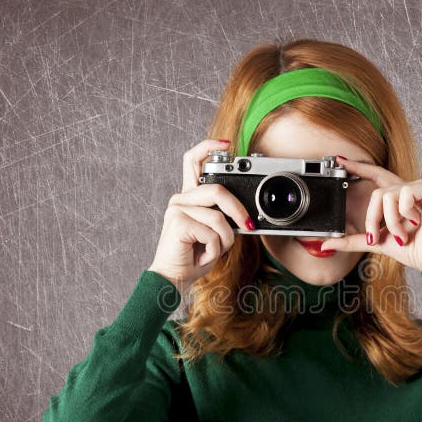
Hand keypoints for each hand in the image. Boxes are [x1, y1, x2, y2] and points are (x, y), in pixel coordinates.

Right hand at [148, 138, 252, 294]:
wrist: (173, 277)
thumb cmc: (194, 256)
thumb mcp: (214, 232)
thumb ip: (223, 216)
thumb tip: (245, 214)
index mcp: (189, 197)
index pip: (193, 160)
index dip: (209, 146)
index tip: (227, 144)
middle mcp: (181, 199)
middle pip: (217, 190)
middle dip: (238, 210)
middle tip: (247, 225)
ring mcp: (177, 209)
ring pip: (218, 218)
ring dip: (226, 240)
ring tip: (216, 251)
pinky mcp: (178, 223)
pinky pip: (212, 233)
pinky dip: (216, 251)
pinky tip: (203, 257)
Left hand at [319, 157, 421, 271]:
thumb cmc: (411, 250)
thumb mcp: (376, 242)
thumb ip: (352, 240)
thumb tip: (326, 245)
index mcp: (398, 197)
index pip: (376, 176)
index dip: (359, 167)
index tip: (340, 160)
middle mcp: (410, 188)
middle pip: (378, 192)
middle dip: (373, 218)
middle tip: (376, 237)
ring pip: (389, 194)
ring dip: (391, 221)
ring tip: (402, 235)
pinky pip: (405, 194)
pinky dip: (406, 214)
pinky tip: (418, 222)